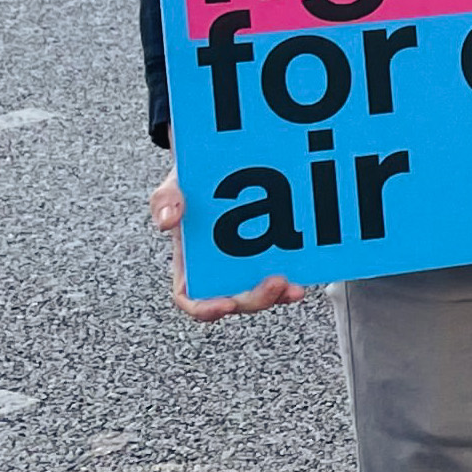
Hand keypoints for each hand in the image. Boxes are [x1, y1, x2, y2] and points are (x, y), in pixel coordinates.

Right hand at [151, 169, 310, 321]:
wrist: (222, 163)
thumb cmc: (194, 183)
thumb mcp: (175, 186)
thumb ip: (165, 200)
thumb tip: (167, 221)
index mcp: (190, 262)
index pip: (191, 298)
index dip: (206, 308)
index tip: (224, 304)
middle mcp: (219, 269)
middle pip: (236, 300)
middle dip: (256, 299)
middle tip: (274, 283)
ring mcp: (247, 263)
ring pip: (262, 292)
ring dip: (279, 295)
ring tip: (293, 285)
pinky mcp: (272, 252)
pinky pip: (284, 271)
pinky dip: (296, 276)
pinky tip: (306, 273)